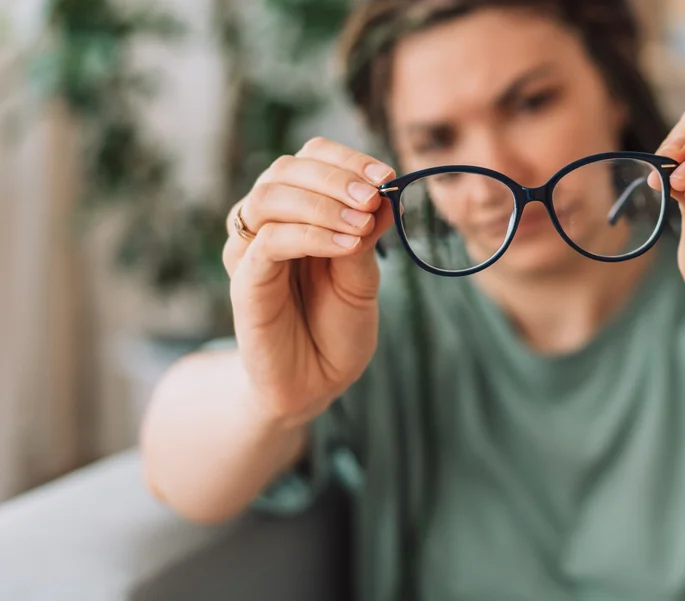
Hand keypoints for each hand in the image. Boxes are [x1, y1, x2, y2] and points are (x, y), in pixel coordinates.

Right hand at [222, 137, 395, 428]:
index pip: (310, 158)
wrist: (315, 383)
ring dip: (323, 202)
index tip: (388, 174)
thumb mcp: (363, 277)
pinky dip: (311, 235)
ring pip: (270, 196)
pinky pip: (269, 242)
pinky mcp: (245, 281)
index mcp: (299, 212)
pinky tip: (347, 245)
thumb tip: (386, 193)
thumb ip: (367, 235)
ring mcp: (251, 250)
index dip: (346, 159)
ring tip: (363, 224)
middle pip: (285, 169)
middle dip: (336, 176)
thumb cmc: (337, 327)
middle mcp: (268, 223)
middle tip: (376, 194)